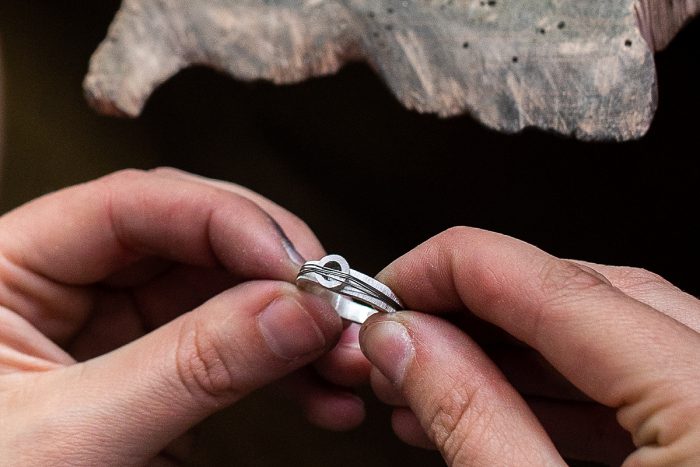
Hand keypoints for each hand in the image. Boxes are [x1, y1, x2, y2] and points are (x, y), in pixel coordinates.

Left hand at [0, 168, 362, 464]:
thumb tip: (292, 311)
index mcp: (8, 268)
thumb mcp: (76, 436)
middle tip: (328, 306)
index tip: (292, 265)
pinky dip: (280, 371)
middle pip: (192, 242)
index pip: (131, 205)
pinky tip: (318, 393)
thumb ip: (189, 368)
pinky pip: (229, 351)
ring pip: (223, 296)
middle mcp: (66, 287)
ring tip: (338, 361)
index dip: (224, 221)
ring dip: (290, 327)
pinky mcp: (151, 375)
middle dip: (274, 275)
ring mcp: (114, 331)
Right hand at [359, 227, 699, 465]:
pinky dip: (557, 389)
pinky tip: (491, 404)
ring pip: (609, 335)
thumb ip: (475, 421)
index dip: (455, 269)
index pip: (559, 286)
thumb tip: (409, 344)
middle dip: (477, 305)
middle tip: (407, 326)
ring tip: (433, 374)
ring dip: (510, 350)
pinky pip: (636, 383)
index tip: (394, 284)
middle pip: (586, 294)